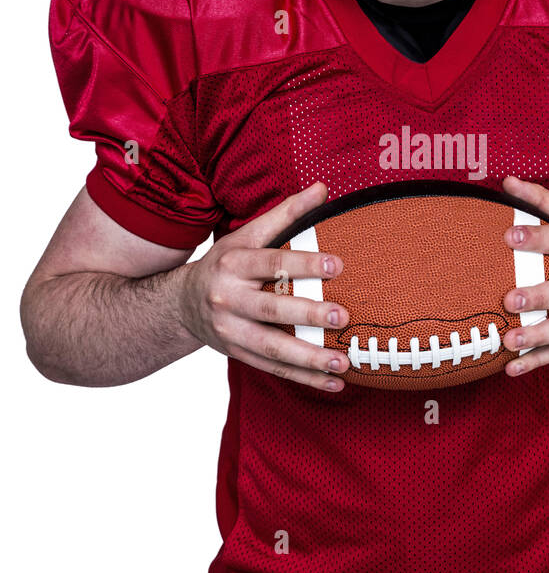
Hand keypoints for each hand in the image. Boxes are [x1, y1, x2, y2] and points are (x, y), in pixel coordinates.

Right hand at [177, 181, 349, 390]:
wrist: (180, 304)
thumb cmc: (225, 263)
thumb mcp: (247, 235)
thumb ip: (285, 213)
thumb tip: (323, 188)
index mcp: (234, 264)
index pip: (271, 263)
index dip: (304, 263)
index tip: (338, 264)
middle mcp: (228, 299)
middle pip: (270, 309)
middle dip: (307, 314)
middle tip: (342, 317)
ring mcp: (231, 331)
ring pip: (272, 348)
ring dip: (309, 359)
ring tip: (343, 363)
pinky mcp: (238, 354)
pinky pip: (274, 369)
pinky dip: (304, 378)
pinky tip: (334, 383)